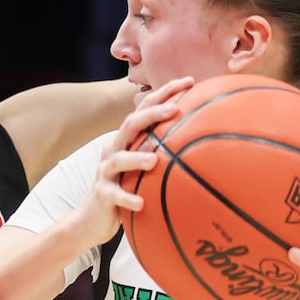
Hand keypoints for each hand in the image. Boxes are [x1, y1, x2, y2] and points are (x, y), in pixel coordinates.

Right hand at [76, 78, 193, 243]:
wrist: (91, 218)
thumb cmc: (126, 191)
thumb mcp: (144, 170)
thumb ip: (165, 155)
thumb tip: (207, 147)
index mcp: (127, 140)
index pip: (144, 109)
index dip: (164, 93)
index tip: (190, 81)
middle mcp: (114, 150)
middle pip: (130, 124)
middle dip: (151, 114)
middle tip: (175, 109)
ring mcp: (105, 171)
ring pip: (118, 159)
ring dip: (136, 158)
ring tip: (154, 160)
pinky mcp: (102, 194)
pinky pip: (114, 194)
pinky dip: (127, 198)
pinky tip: (141, 204)